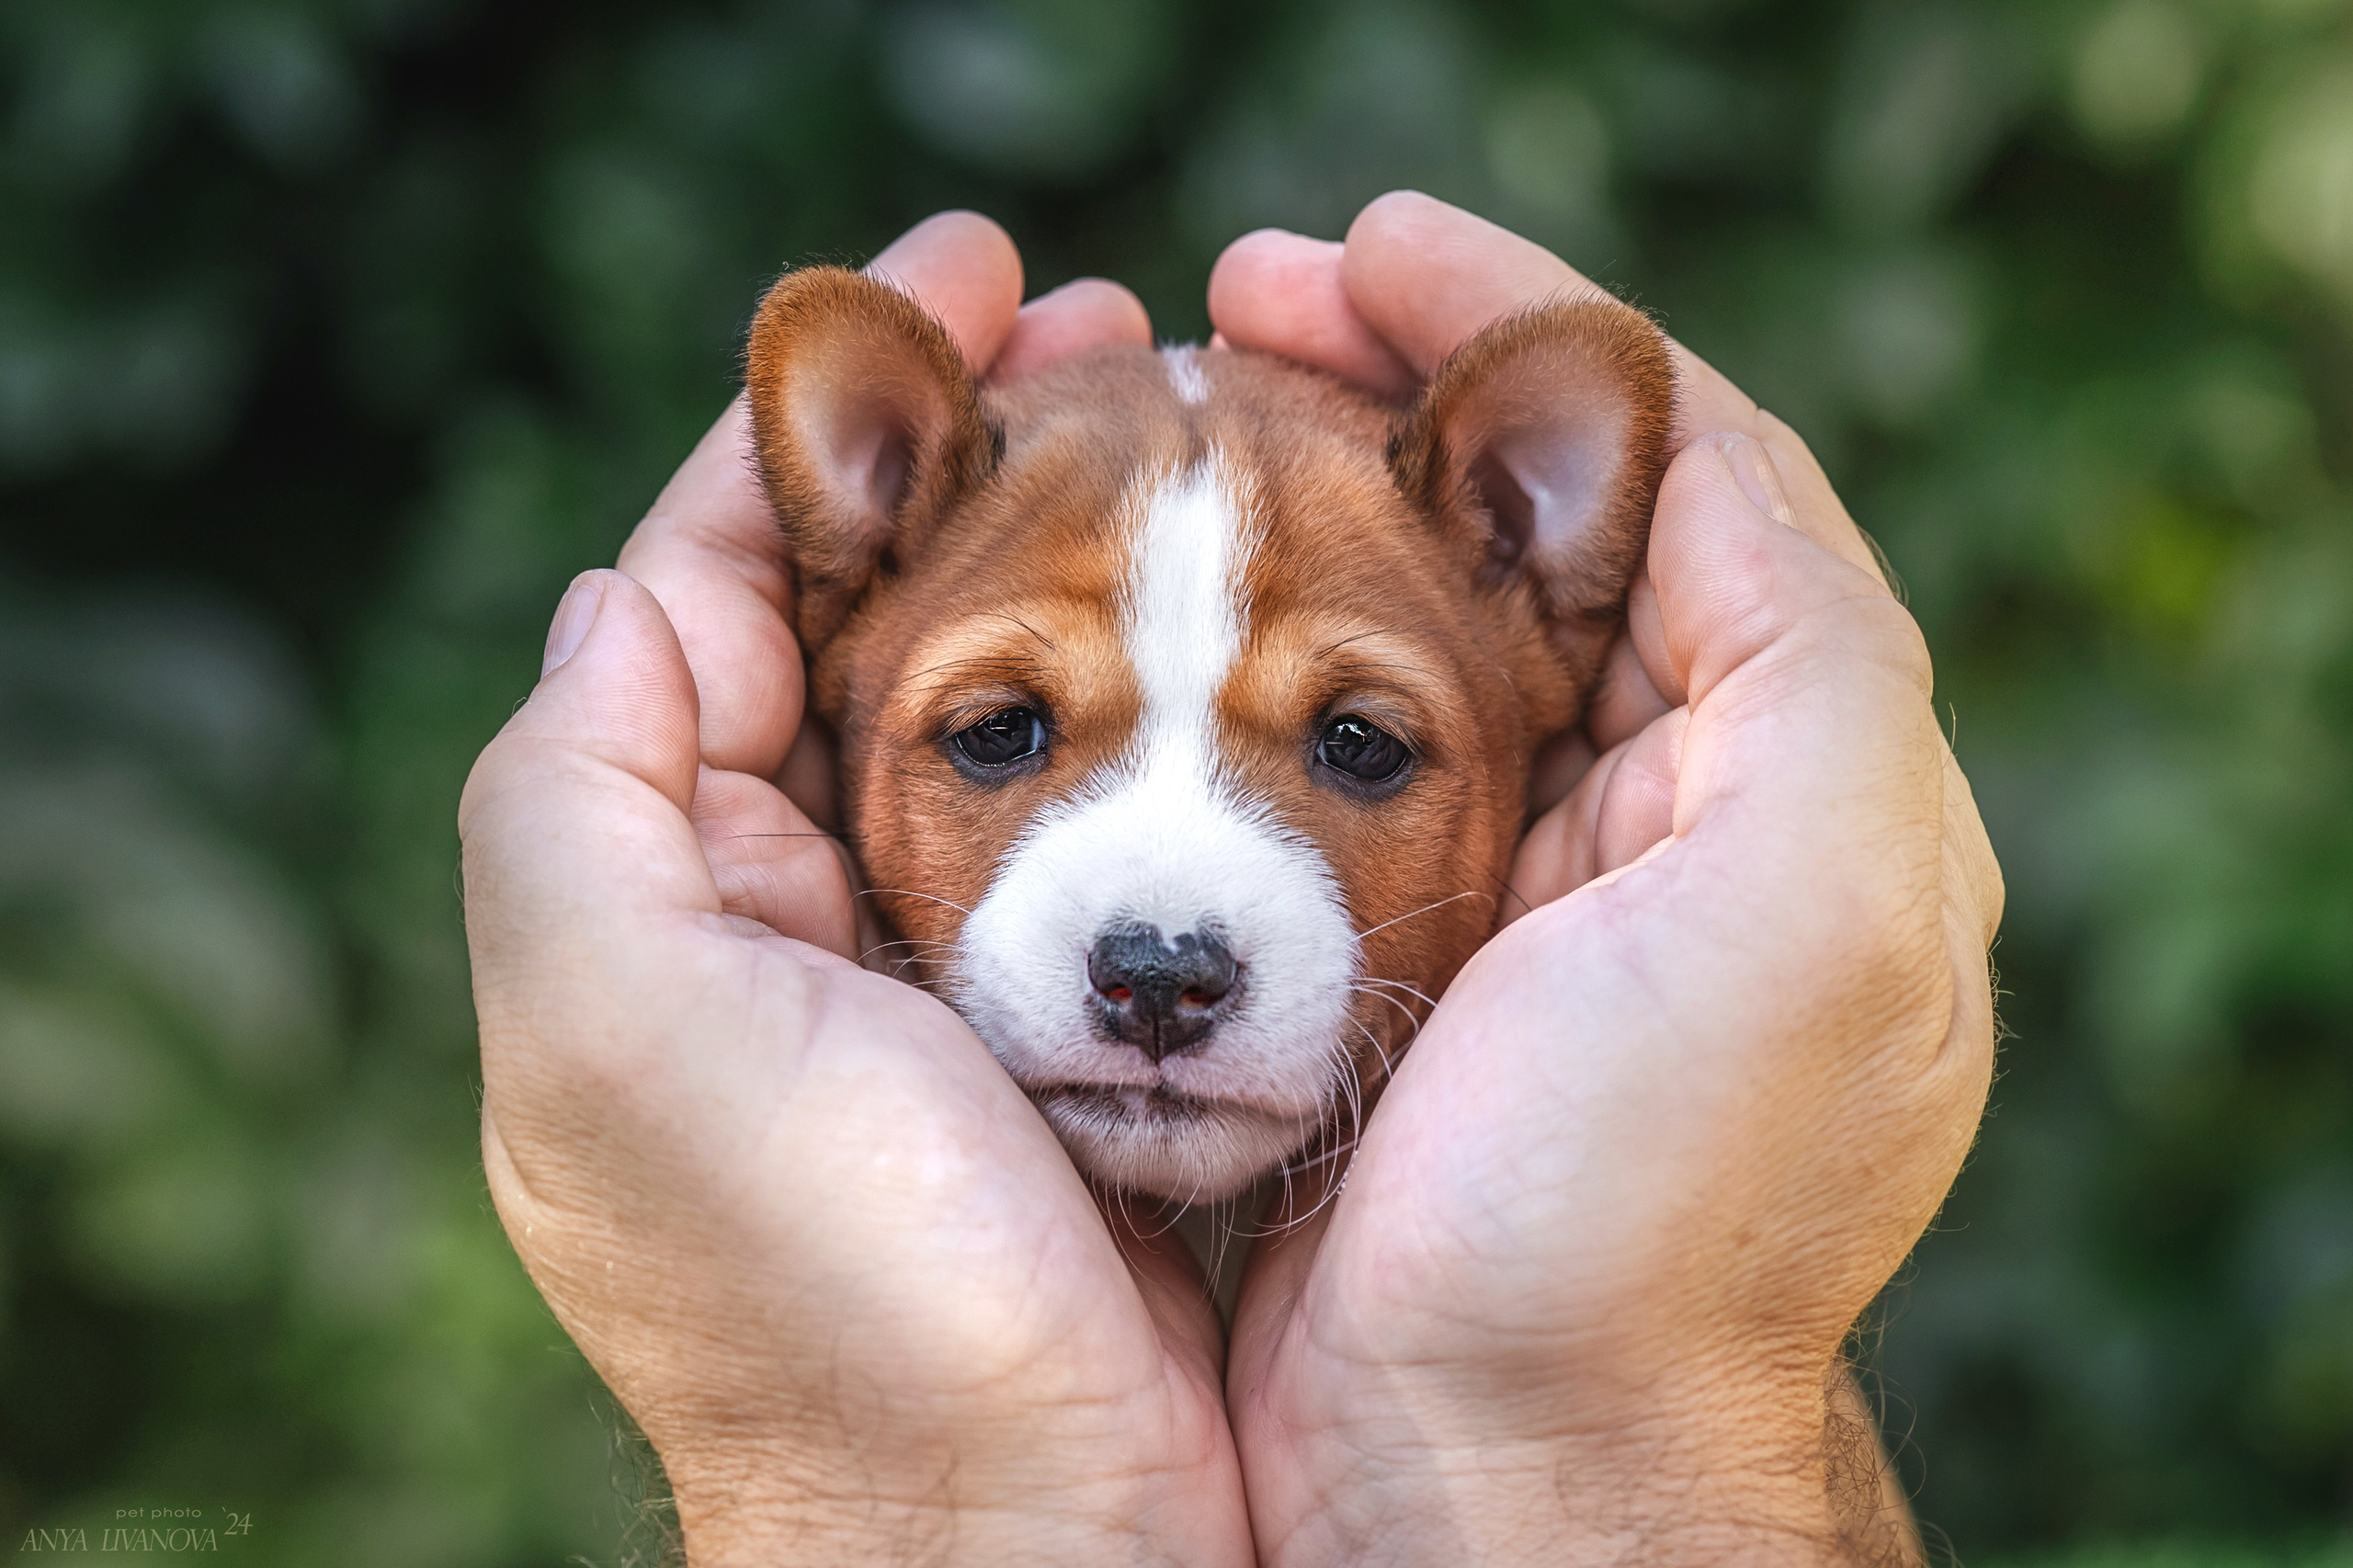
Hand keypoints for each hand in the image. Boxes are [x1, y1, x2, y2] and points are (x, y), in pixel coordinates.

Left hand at [458, 215, 1252, 1566]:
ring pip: (1047, 694)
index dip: (841, 409)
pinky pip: (1159, 807)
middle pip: (903, 607)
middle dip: (997, 449)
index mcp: (695, 874)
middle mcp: (829, 901)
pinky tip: (1285, 607)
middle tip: (1114, 322)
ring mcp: (990, 956)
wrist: (1044, 1529)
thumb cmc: (830, 1297)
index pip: (743, 573)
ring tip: (1213, 415)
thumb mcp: (624, 1031)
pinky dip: (1211, 692)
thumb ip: (586, 792)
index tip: (964, 277)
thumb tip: (626, 583)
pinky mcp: (1128, 1013)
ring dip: (1117, 544)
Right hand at [1208, 193, 2002, 1565]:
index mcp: (1749, 763)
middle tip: (1213, 307)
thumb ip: (1786, 617)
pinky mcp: (1329, 966)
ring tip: (1137, 412)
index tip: (1337, 252)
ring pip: (1359, 624)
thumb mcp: (1818, 879)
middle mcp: (1619, 810)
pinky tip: (1104, 605)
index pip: (1637, 467)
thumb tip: (1638, 397)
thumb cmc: (1646, 1198)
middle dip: (1358, 393)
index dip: (1497, 326)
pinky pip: (1259, 759)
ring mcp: (1463, 889)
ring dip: (1261, 501)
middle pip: (1487, 525)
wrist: (1478, 1467)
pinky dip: (1188, 652)